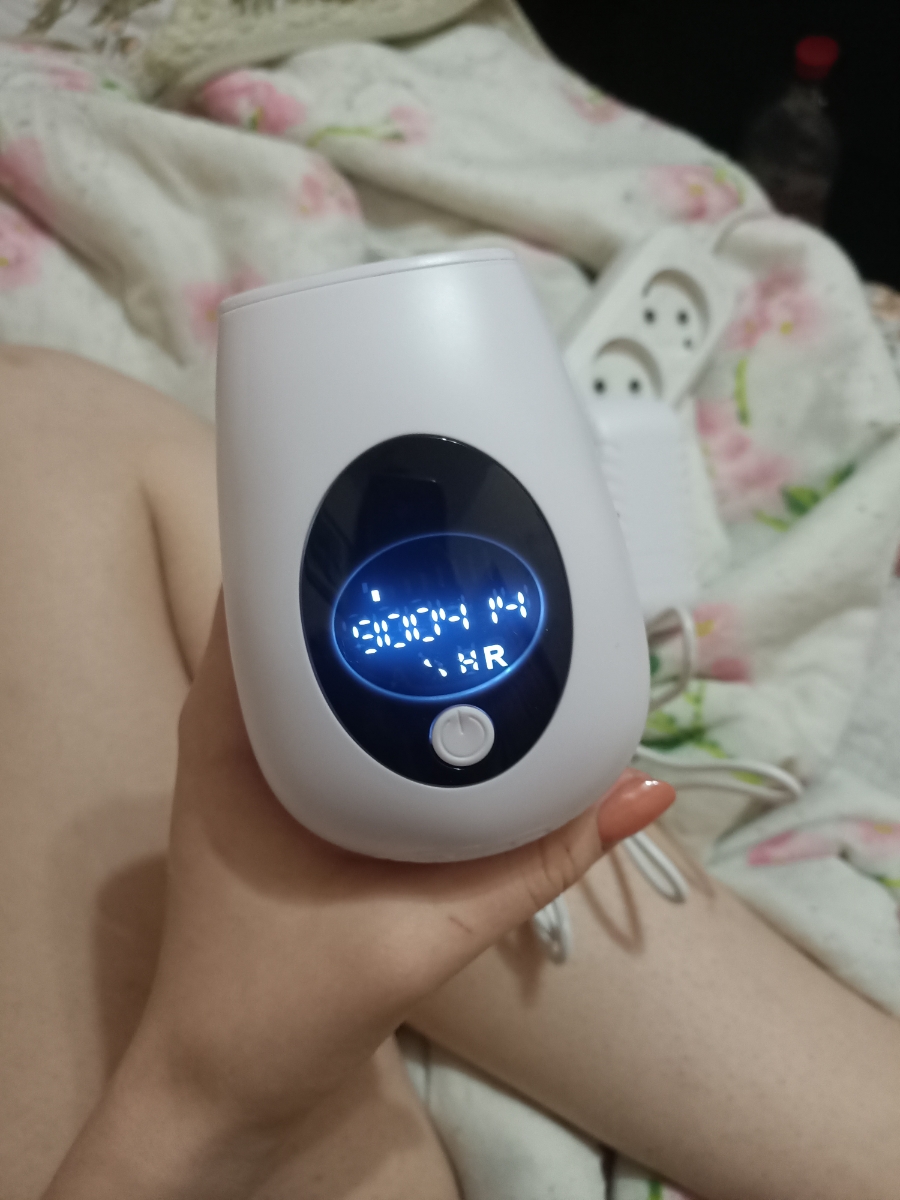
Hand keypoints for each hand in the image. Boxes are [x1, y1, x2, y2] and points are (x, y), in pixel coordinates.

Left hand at [46, 594, 673, 1196]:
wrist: (231, 1085)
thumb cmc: (280, 1003)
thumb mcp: (419, 933)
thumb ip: (535, 864)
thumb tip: (639, 787)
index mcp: (235, 734)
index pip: (262, 591)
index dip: (328, 534)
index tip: (415, 498)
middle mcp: (247, 730)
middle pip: (307, 614)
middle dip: (386, 573)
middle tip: (479, 533)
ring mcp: (272, 761)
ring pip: (332, 663)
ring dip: (398, 631)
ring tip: (485, 589)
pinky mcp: (304, 794)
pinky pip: (351, 717)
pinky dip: (402, 693)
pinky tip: (470, 687)